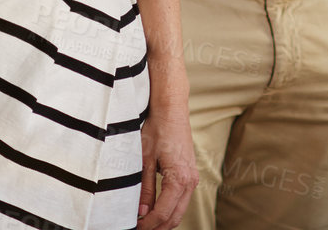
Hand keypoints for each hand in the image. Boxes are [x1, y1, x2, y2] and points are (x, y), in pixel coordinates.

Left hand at [137, 97, 197, 227]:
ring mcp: (193, 178)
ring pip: (180, 210)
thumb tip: (142, 212)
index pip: (164, 213)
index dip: (148, 225)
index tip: (135, 228)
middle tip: (139, 229)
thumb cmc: (157, 130)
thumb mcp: (144, 160)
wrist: (171, 110)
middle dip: (157, 227)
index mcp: (180, 178)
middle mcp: (190, 181)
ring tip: (144, 221)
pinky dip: (169, 209)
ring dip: (163, 220)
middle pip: (175, 217)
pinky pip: (181, 199)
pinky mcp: (190, 174)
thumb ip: (145, 189)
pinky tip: (154, 208)